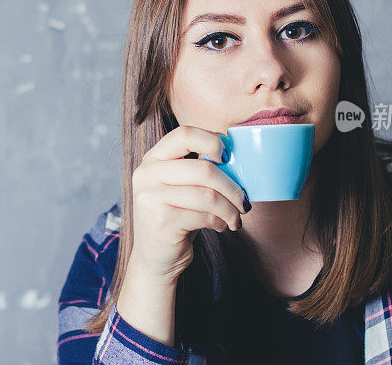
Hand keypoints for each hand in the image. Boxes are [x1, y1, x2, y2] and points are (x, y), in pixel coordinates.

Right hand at [129, 125, 249, 282]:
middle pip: (203, 169)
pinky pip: (205, 216)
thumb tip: (237, 157)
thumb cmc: (174, 216)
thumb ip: (196, 169)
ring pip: (208, 195)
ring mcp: (152, 198)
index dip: (211, 141)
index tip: (227, 157)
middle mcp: (147, 175)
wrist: (154, 258)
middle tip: (244, 200)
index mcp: (153, 159)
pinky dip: (221, 222)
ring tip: (236, 217)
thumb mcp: (178, 187)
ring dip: (230, 209)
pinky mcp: (162, 222)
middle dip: (232, 186)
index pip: (184, 134)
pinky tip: (221, 226)